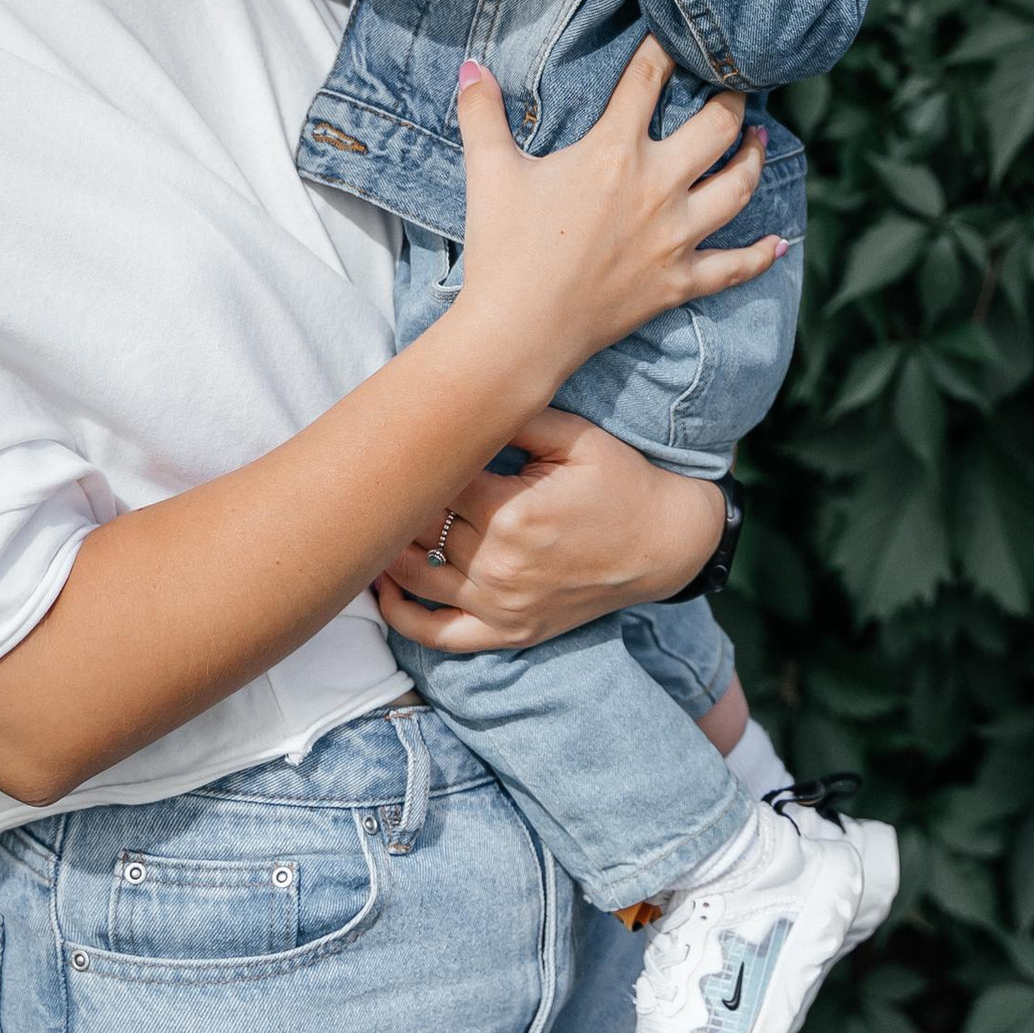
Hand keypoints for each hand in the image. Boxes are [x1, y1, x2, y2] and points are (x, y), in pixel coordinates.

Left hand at [375, 406, 723, 649]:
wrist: (663, 544)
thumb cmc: (619, 482)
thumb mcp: (576, 437)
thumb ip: (517, 417)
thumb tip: (461, 396)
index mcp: (511, 512)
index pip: (433, 483)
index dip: (411, 461)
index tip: (391, 440)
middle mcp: (500, 565)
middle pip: (419, 528)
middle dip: (394, 501)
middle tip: (371, 474)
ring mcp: (502, 606)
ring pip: (417, 579)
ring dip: (385, 551)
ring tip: (370, 520)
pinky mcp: (509, 632)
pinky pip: (439, 636)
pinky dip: (402, 617)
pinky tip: (383, 588)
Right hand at [448, 36, 779, 405]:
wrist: (519, 332)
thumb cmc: (503, 248)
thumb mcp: (488, 171)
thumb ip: (481, 112)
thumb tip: (471, 65)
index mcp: (614, 151)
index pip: (648, 80)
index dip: (663, 49)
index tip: (674, 32)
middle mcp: (657, 186)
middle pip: (715, 127)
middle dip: (732, 99)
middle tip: (737, 83)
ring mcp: (675, 237)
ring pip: (738, 188)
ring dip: (754, 159)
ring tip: (760, 140)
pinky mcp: (679, 283)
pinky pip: (734, 266)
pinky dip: (760, 255)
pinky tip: (779, 244)